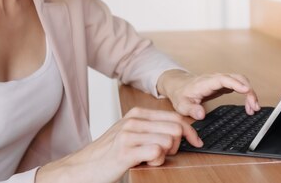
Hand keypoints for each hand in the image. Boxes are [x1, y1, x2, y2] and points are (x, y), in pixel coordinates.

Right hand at [35, 107, 201, 182]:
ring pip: (169, 140)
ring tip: (150, 158)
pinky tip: (146, 162)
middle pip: (176, 128)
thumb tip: (181, 130)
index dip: (190, 131)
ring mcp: (129, 134)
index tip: (197, 142)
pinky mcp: (125, 151)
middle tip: (164, 154)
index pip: (174, 117)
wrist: (83, 168)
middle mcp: (133, 120)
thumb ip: (152, 129)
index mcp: (137, 114)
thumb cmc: (109, 153)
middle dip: (178, 145)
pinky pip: (157, 151)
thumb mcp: (132, 134)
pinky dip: (157, 161)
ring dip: (165, 155)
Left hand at [157, 70, 260, 119]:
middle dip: (248, 90)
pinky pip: (239, 85)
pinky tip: (249, 106)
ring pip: (240, 81)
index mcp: (206, 82)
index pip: (223, 79)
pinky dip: (247, 94)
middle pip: (237, 78)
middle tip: (254, 107)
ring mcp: (221, 80)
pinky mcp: (224, 84)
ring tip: (253, 109)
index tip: (246, 90)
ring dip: (250, 92)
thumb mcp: (182, 105)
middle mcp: (216, 78)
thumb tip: (201, 114)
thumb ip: (191, 109)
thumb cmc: (181, 95)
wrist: (179, 86)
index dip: (235, 83)